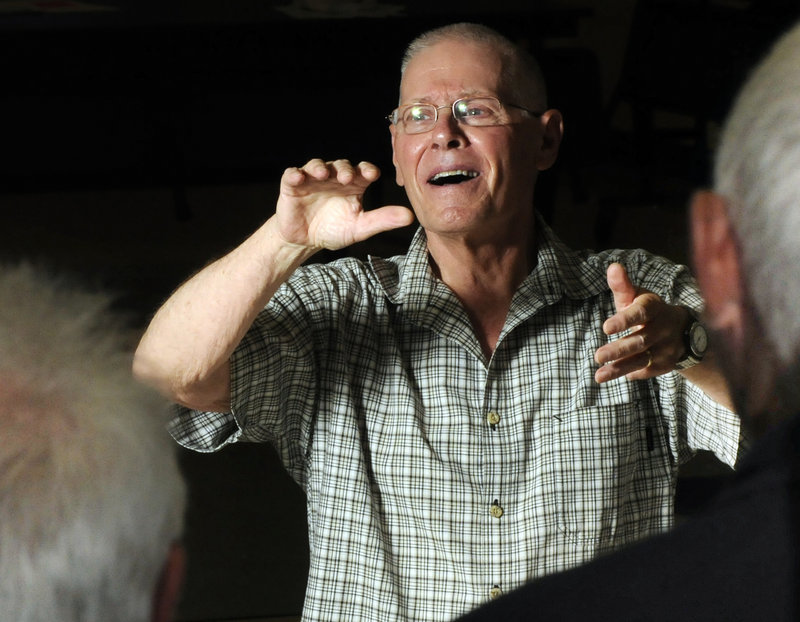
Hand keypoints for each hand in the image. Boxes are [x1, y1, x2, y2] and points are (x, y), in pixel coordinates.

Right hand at [276, 158, 413, 250]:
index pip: (363, 170)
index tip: (372, 175)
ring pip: (317, 165)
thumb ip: (382, 220)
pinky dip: (295, 174)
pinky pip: (292, 174)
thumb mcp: (360, 228)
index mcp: (353, 184)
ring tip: (323, 174)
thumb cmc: (334, 230)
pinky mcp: (292, 184)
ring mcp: (313, 179)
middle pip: (342, 165)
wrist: (305, 241)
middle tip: (348, 178)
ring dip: (320, 167)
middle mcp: (334, 177)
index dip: (367, 170)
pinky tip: (298, 177)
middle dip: (345, 169)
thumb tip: (410, 217)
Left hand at [594, 263, 688, 382]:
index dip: (624, 320)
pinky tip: (613, 373)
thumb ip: (622, 285)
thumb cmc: (647, 309)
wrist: (680, 329)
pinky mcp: (666, 364)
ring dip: (619, 368)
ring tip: (599, 376)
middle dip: (618, 350)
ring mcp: (666, 348)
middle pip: (640, 341)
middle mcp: (663, 328)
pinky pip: (646, 371)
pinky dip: (631, 373)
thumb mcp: (637, 296)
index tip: (605, 328)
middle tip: (597, 356)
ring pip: (642, 360)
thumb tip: (612, 267)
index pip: (640, 314)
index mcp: (654, 308)